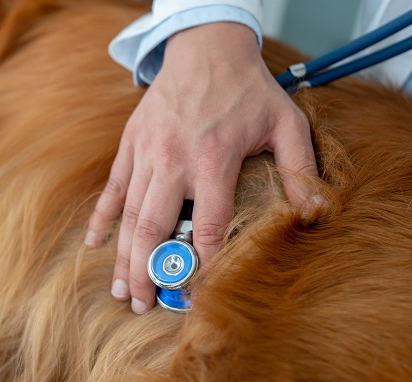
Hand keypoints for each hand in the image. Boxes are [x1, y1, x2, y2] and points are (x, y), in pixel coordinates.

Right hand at [86, 23, 318, 313]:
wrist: (206, 47)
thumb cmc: (248, 89)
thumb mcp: (286, 123)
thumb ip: (299, 169)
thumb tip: (317, 213)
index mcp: (214, 161)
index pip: (210, 226)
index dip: (206, 266)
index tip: (199, 295)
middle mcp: (175, 162)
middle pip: (156, 229)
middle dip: (150, 272)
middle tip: (145, 304)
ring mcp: (148, 154)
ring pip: (130, 215)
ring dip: (124, 256)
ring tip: (122, 290)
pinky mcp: (131, 145)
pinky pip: (113, 188)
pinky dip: (101, 217)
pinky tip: (94, 243)